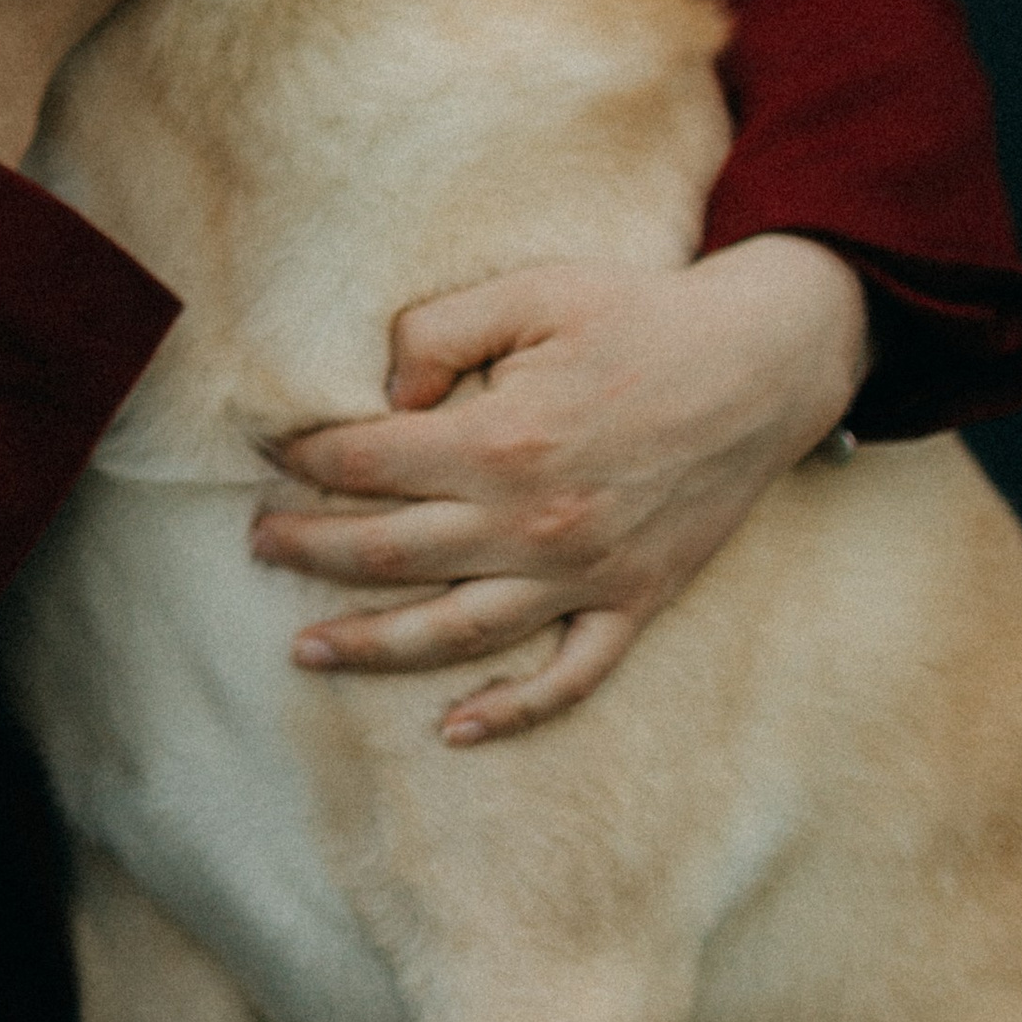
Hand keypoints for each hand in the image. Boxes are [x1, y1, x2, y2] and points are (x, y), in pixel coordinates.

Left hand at [253, 237, 870, 741]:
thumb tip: (382, 398)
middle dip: (308, 549)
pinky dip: (512, 710)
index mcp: (503, 440)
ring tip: (305, 649)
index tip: (262, 453)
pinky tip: (455, 728)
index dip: (303, 457)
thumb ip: (439, 333)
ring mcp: (586, 573)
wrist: (766, 362)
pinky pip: (568, 676)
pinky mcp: (634, 601)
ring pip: (455, 631)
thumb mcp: (532, 293)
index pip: (367, 463)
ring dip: (371, 646)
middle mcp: (535, 522)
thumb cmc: (641, 316)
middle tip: (256, 544)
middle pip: (389, 553)